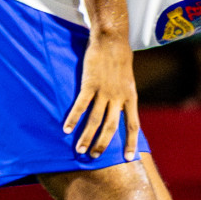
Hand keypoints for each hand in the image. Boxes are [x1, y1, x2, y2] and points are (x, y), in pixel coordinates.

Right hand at [64, 33, 139, 160]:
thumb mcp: (128, 81)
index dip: (131, 142)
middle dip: (102, 144)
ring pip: (95, 120)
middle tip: (94, 157)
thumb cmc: (120, 59)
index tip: (130, 159)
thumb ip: (124, 97)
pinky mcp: (90, 84)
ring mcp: (104, 92)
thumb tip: (121, 112)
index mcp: (130, 98)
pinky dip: (73, 118)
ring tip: (79, 150)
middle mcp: (118, 98)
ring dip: (86, 137)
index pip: (133, 125)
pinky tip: (66, 129)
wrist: (112, 40)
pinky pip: (81, 105)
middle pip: (111, 127)